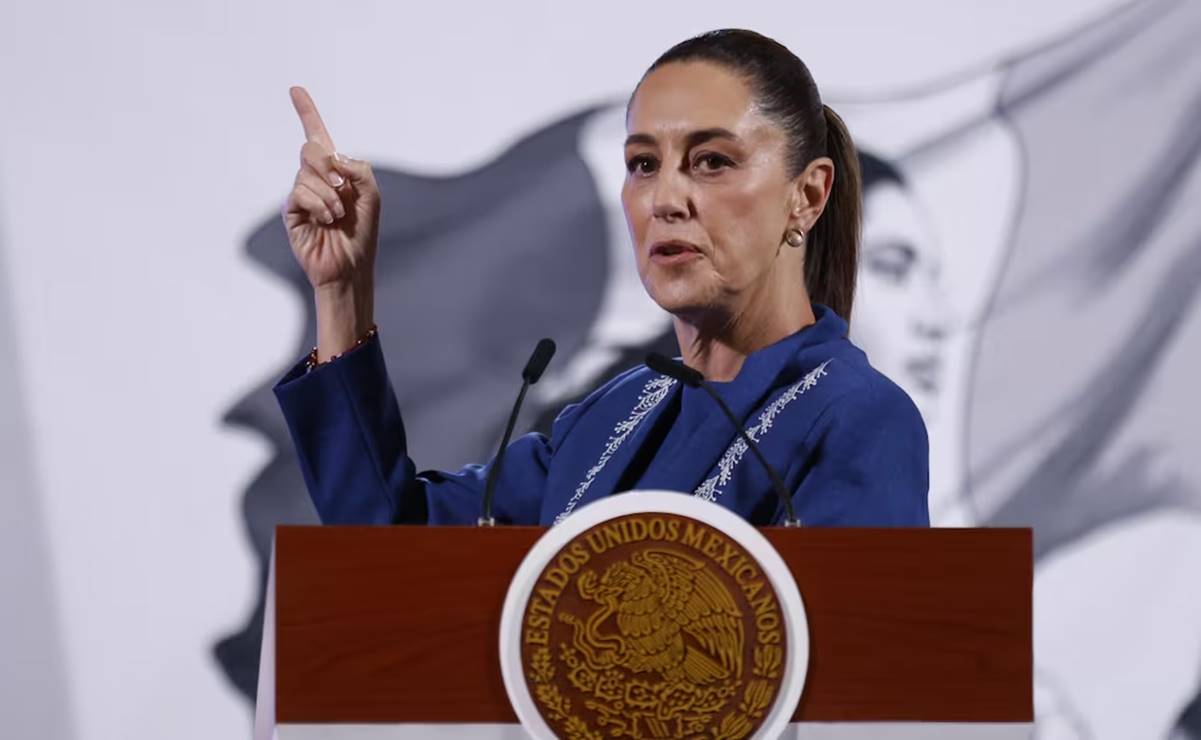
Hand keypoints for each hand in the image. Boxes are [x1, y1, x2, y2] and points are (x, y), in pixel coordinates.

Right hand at [283, 87, 378, 357]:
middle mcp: (315, 179)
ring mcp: (301, 194)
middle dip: (328, 165)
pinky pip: (300, 192)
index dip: (307, 112)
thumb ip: (358, 169)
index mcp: (335, 172)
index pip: (318, 136)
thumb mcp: (371, 195)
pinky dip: (319, 205)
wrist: (351, 266)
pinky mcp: (292, 211)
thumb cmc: (362, 232)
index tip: (295, 89)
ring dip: (329, 194)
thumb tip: (331, 157)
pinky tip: (327, 220)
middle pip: (311, 149)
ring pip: (307, 172)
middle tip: (342, 189)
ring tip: (338, 216)